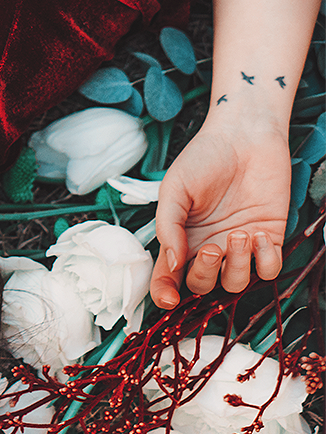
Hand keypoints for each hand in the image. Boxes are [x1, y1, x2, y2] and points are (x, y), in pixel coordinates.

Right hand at [150, 117, 288, 307]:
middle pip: (202, 286)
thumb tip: (171, 264)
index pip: (168, 279)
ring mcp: (238, 246)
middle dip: (205, 274)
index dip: (165, 294)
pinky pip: (269, 269)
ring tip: (240, 234)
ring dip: (238, 266)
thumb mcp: (174, 190)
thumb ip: (167, 227)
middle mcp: (208, 248)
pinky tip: (259, 236)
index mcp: (180, 240)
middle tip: (211, 247)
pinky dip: (266, 261)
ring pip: (236, 283)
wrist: (245, 135)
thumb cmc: (204, 158)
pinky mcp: (269, 237)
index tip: (169, 298)